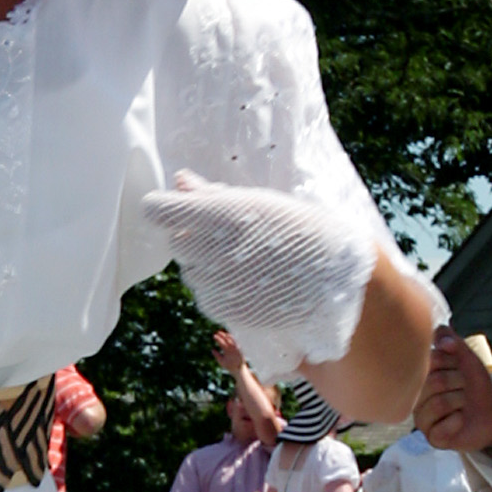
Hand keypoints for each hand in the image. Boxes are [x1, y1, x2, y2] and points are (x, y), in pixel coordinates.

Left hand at [143, 171, 379, 383]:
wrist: (334, 284)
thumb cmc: (302, 232)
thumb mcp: (261, 203)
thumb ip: (212, 195)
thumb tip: (179, 182)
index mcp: (216, 216)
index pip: (158, 210)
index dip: (166, 207)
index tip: (180, 207)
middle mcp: (207, 251)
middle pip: (176, 240)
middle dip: (196, 237)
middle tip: (234, 235)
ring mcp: (213, 285)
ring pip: (191, 270)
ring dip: (208, 263)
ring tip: (249, 259)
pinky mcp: (223, 310)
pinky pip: (206, 295)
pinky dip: (221, 288)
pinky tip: (252, 280)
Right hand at [416, 326, 491, 453]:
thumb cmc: (476, 385)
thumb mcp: (467, 358)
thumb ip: (453, 341)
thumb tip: (442, 339)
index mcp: (419, 378)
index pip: (429, 362)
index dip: (451, 362)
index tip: (459, 367)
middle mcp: (416, 399)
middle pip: (435, 382)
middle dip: (459, 381)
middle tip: (466, 387)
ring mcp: (423, 420)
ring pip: (438, 403)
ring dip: (461, 400)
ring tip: (465, 403)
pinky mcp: (433, 439)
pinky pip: (442, 428)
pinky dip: (458, 421)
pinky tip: (461, 420)